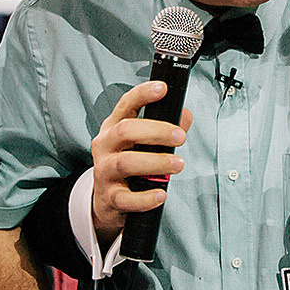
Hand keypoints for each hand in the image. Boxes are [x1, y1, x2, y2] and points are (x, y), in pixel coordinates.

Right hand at [87, 81, 194, 242]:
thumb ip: (164, 129)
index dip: (143, 94)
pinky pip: (126, 198)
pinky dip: (145, 198)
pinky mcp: (110, 197)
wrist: (107, 201)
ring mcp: (105, 171)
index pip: (125, 104)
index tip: (162, 88)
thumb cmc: (127, 166)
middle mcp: (105, 146)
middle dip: (156, 131)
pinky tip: (161, 194)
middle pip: (125, 130)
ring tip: (177, 164)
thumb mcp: (140, 144)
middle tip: (180, 137)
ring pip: (126, 162)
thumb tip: (185, 115)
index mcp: (113, 127)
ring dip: (156, 162)